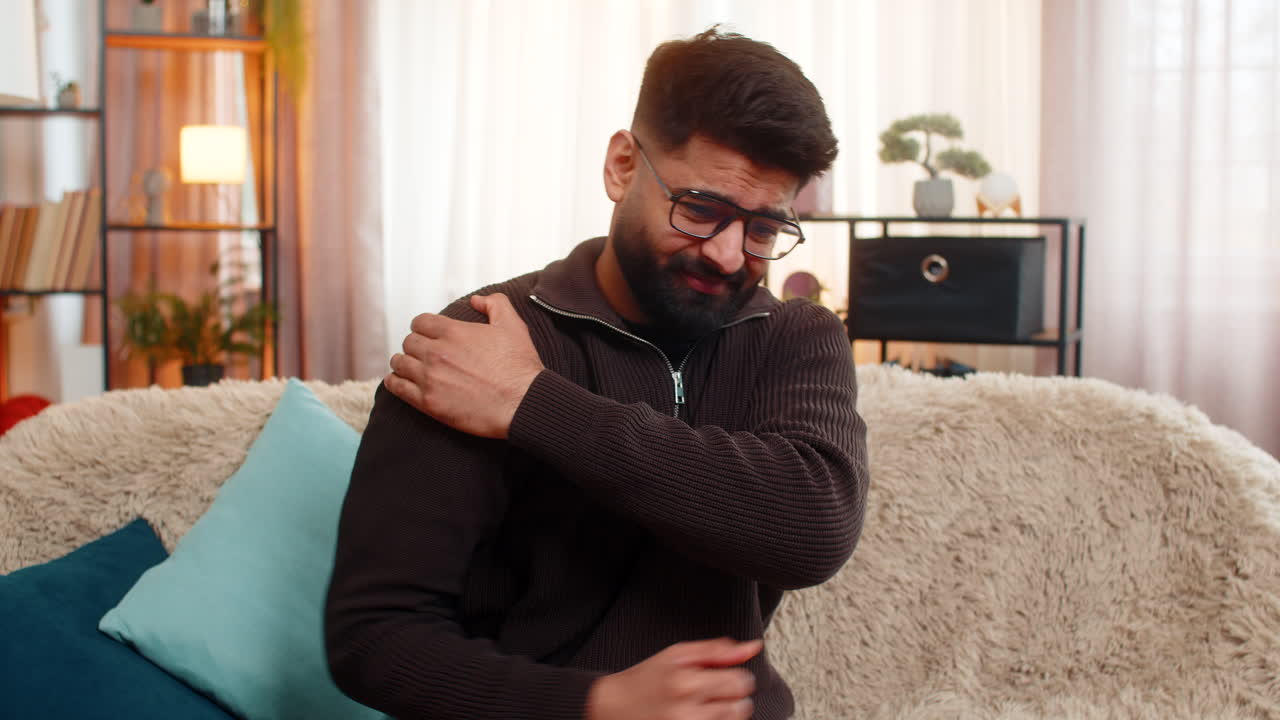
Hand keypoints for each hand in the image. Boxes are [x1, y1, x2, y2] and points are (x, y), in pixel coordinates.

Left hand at [386, 293, 543, 438]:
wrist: (523, 404)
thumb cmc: (520, 367)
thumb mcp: (513, 326)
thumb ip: (495, 304)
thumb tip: (475, 300)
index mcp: (453, 332)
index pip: (420, 322)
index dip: (424, 327)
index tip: (428, 334)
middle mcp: (437, 353)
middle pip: (408, 341)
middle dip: (416, 345)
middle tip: (423, 353)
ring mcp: (430, 378)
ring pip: (399, 362)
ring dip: (404, 363)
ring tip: (411, 367)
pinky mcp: (428, 402)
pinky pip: (397, 387)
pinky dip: (395, 382)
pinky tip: (400, 381)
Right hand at [585, 638, 760, 719]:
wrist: (614, 707)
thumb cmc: (646, 678)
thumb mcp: (678, 654)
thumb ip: (717, 650)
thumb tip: (753, 646)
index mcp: (685, 682)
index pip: (740, 681)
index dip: (736, 676)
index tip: (723, 675)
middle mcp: (686, 711)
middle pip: (740, 705)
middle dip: (733, 695)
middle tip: (713, 691)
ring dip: (727, 712)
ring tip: (707, 705)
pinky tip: (701, 716)